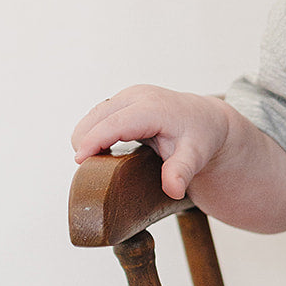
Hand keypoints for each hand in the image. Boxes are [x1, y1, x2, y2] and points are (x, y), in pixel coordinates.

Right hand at [71, 86, 231, 199]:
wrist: (206, 119)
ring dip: (89, 139)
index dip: (93, 141)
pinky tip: (105, 151)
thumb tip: (173, 190)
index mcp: (152, 108)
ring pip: (92, 117)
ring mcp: (128, 96)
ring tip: (100, 163)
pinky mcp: (123, 100)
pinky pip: (97, 117)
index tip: (79, 161)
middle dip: (87, 144)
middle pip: (95, 119)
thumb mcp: (195, 156)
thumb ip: (182, 171)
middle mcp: (137, 96)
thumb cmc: (200, 136)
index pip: (113, 123)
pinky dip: (94, 134)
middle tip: (94, 173)